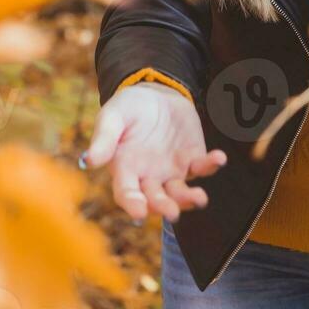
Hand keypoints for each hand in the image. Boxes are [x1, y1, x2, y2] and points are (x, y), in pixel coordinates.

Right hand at [82, 82, 225, 221]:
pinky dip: (211, 165)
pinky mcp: (192, 159)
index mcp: (125, 170)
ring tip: (200, 198)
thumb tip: (90, 160)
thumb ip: (104, 137)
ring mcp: (172, 171)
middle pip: (156, 199)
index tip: (139, 213)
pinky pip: (202, 167)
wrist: (155, 94)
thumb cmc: (128, 108)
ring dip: (190, 198)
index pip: (126, 194)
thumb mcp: (113, 116)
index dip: (132, 205)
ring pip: (181, 192)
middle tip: (172, 213)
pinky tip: (219, 158)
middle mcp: (148, 177)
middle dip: (164, 207)